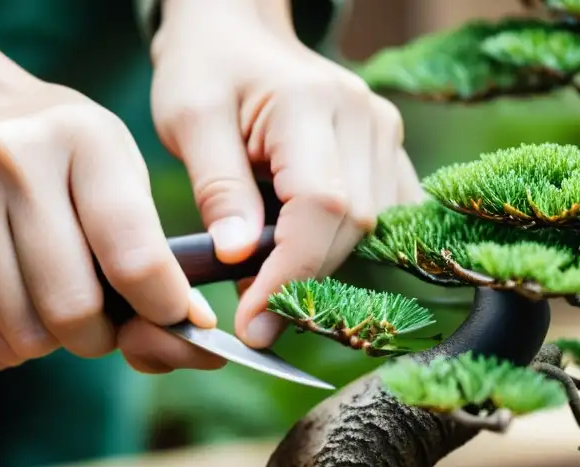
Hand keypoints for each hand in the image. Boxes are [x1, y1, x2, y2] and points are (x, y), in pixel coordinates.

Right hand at [0, 75, 223, 374]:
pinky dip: (3, 346)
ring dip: (48, 341)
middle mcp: (1, 166)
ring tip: (43, 297)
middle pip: (70, 312)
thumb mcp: (119, 173)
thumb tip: (193, 333)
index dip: (163, 309)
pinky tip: (4, 301)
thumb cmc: (61, 164)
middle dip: (98, 336)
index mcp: (76, 138)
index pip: (135, 259)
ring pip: (21, 340)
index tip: (169, 318)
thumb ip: (159, 253)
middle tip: (97, 321)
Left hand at [150, 0, 423, 348]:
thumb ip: (217, 187)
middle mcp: (364, 118)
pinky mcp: (388, 153)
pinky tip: (303, 260)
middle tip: (252, 318)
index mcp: (310, 104)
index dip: (292, 275)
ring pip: (373, 232)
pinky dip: (343, 250)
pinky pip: (384, 221)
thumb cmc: (207, 69)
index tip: (252, 323)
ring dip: (321, 270)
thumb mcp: (190, 118)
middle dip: (303, 283)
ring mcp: (385, 135)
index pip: (322, 207)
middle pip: (352, 227)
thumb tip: (237, 255)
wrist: (239, 29)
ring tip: (268, 286)